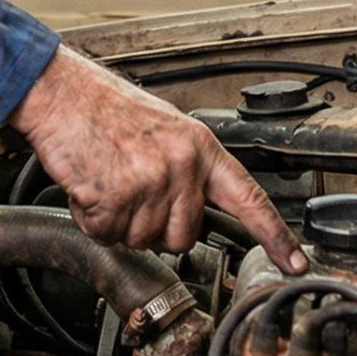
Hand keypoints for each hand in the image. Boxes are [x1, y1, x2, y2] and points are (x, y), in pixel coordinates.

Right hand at [7, 46, 305, 273]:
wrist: (61, 93)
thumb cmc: (104, 108)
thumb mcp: (165, 129)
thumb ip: (186, 169)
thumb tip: (192, 212)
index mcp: (200, 147)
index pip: (249, 198)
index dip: (275, 235)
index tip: (295, 263)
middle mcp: (181, 165)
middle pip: (181, 237)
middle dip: (152, 228)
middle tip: (129, 191)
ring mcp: (149, 182)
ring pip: (140, 240)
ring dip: (117, 222)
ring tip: (106, 179)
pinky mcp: (115, 196)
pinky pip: (106, 234)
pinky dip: (91, 219)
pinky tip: (89, 185)